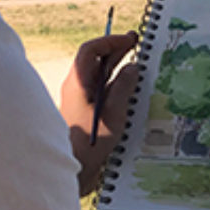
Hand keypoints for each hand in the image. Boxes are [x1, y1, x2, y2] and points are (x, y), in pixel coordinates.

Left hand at [60, 32, 138, 195]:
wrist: (73, 169)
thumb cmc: (90, 141)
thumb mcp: (113, 112)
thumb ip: (123, 86)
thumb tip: (132, 67)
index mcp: (78, 82)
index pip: (90, 50)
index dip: (110, 40)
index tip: (130, 40)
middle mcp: (76, 87)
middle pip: (94, 60)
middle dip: (115, 50)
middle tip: (136, 43)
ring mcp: (80, 99)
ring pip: (98, 74)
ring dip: (116, 66)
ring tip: (137, 62)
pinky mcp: (85, 111)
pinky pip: (100, 89)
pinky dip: (114, 83)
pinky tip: (129, 88)